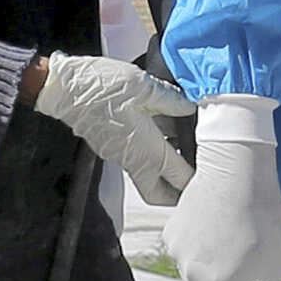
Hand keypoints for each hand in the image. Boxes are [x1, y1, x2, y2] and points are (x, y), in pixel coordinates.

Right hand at [28, 51, 198, 206]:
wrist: (63, 89)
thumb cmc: (102, 88)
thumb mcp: (143, 86)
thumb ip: (172, 99)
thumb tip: (191, 106)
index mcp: (149, 151)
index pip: (182, 179)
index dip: (201, 180)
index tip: (217, 172)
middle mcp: (136, 161)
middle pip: (161, 194)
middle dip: (180, 192)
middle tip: (197, 174)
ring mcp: (122, 156)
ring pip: (151, 177)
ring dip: (168, 169)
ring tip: (187, 144)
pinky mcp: (112, 147)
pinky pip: (139, 159)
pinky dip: (155, 153)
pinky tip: (165, 128)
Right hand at [170, 100, 280, 280]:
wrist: (238, 170)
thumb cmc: (264, 219)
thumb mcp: (277, 267)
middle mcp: (190, 274)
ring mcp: (178, 251)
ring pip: (192, 274)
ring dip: (209, 271)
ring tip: (235, 246)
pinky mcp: (172, 230)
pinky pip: (186, 250)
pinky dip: (201, 249)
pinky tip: (219, 229)